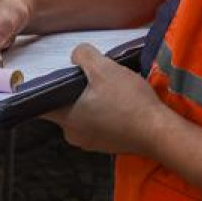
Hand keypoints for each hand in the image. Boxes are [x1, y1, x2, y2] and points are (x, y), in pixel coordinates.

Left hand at [43, 44, 174, 156]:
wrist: (159, 131)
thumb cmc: (130, 102)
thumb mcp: (104, 68)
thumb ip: (83, 56)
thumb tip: (76, 56)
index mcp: (66, 118)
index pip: (41, 103)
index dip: (44, 87)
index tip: (53, 76)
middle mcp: (74, 134)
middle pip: (63, 107)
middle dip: (73, 90)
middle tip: (89, 77)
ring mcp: (91, 142)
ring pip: (81, 115)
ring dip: (91, 101)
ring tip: (108, 88)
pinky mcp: (107, 144)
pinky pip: (98, 124)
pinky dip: (104, 113)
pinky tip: (119, 102)